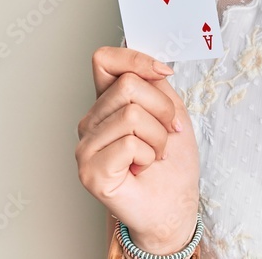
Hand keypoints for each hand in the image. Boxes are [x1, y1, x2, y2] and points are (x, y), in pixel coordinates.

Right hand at [75, 47, 199, 252]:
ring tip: (153, 154)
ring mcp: (86, 146)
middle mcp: (91, 122)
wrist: (175, 202)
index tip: (163, 73)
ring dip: (159, 137)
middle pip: (128, 85)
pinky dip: (149, 156)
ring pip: (132, 114)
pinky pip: (130, 144)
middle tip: (167, 133)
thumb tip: (151, 64)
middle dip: (162, 109)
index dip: (136, 59)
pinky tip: (142, 168)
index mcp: (107, 103)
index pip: (104, 60)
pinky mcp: (90, 171)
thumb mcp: (171, 110)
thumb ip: (155, 84)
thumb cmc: (172, 161)